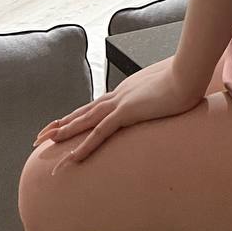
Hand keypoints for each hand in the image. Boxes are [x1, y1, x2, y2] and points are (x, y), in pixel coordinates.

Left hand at [32, 57, 202, 171]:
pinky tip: (72, 157)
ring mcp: (121, 103)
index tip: (65, 122)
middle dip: (61, 123)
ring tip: (45, 143)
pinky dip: (84, 146)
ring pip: (85, 120)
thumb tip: (168, 98)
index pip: (97, 104)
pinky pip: (100, 132)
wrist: (190, 72)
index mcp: (127, 90)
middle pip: (83, 111)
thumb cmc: (185, 79)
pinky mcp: (127, 112)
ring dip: (64, 132)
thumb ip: (162, 93)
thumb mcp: (169, 88)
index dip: (79, 114)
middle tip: (41, 134)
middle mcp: (119, 95)